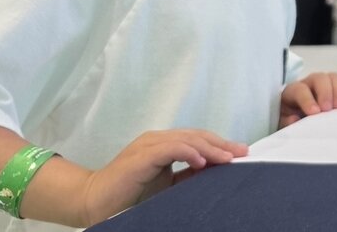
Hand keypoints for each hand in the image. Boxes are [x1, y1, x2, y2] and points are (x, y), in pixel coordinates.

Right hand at [79, 129, 246, 225]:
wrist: (94, 201)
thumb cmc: (130, 194)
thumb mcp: (166, 184)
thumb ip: (187, 175)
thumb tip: (214, 171)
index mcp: (162, 144)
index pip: (197, 138)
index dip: (219, 144)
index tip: (240, 153)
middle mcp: (156, 140)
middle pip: (196, 136)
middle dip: (221, 144)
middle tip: (242, 152)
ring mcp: (148, 146)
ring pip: (187, 140)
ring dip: (211, 148)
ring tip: (228, 158)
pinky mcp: (141, 157)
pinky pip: (170, 149)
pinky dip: (188, 153)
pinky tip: (202, 161)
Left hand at [278, 72, 336, 127]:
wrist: (296, 116)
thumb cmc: (289, 118)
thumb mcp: (283, 122)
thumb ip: (286, 121)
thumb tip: (294, 119)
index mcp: (292, 91)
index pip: (300, 90)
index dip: (307, 100)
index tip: (314, 112)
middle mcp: (309, 84)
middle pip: (319, 78)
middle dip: (325, 93)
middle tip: (328, 109)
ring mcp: (324, 84)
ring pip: (334, 77)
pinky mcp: (336, 88)